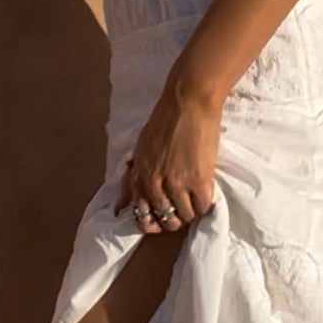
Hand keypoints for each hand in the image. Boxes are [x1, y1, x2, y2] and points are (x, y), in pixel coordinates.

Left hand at [115, 88, 221, 234]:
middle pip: (166, 218)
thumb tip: (118, 207)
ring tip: (194, 201)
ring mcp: (178, 183)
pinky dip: (204, 206)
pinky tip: (204, 196)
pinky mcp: (199, 180)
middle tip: (182, 210)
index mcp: (140, 175)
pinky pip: (202, 207)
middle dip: (174, 219)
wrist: (189, 101)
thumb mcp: (140, 150)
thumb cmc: (164, 121)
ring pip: (185, 216)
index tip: (160, 219)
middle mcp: (156, 183)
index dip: (153, 221)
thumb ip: (130, 180)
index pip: (142, 213)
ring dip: (190, 213)